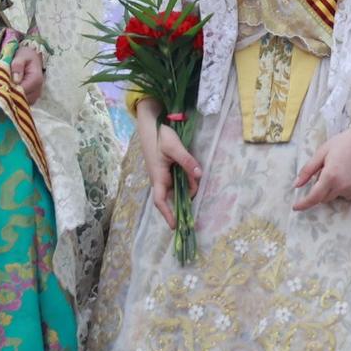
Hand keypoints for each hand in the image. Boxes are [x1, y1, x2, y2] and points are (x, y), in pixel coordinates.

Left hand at [10, 44, 45, 100]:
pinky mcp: (31, 98)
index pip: (21, 91)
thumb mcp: (21, 56)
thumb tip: (15, 80)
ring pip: (21, 103)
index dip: (10, 91)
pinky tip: (7, 93)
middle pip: (21, 99)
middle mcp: (37, 90)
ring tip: (2, 90)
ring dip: (12, 98)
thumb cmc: (26, 56)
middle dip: (10, 95)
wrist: (32, 58)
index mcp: (36, 80)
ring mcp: (35, 96)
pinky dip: (14, 100)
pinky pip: (22, 103)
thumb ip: (18, 65)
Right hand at [135, 103, 201, 230]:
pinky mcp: (167, 170)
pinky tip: (194, 176)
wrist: (151, 125)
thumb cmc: (159, 136)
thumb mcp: (174, 148)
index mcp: (158, 177)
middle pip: (173, 196)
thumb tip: (199, 175)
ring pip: (178, 187)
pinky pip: (178, 180)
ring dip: (188, 187)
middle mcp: (160, 179)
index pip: (160, 200)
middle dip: (184, 200)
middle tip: (196, 197)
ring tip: (196, 179)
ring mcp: (163, 175)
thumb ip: (187, 161)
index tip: (175, 226)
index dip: (167, 214)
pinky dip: (187, 180)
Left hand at [292, 128, 350, 210]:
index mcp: (330, 176)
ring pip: (336, 197)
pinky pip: (347, 196)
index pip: (314, 197)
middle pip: (324, 198)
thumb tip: (296, 185)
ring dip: (332, 190)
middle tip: (325, 172)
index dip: (304, 204)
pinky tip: (349, 175)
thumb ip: (307, 170)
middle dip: (320, 190)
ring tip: (339, 171)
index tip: (296, 207)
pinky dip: (344, 189)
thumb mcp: (322, 153)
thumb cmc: (343, 143)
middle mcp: (342, 186)